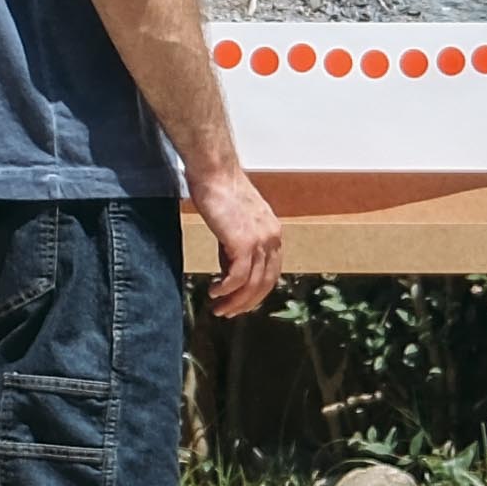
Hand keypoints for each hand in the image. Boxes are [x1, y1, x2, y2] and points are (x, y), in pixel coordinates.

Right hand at [185, 152, 285, 317]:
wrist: (214, 172)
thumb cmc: (219, 191)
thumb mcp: (234, 224)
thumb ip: (236, 248)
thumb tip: (228, 275)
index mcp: (273, 233)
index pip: (270, 272)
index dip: (255, 292)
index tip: (239, 303)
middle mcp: (272, 238)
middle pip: (264, 283)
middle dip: (246, 302)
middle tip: (228, 313)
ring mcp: (260, 240)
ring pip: (251, 284)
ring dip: (234, 301)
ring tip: (218, 308)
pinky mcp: (243, 242)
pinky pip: (237, 277)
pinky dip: (226, 289)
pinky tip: (214, 292)